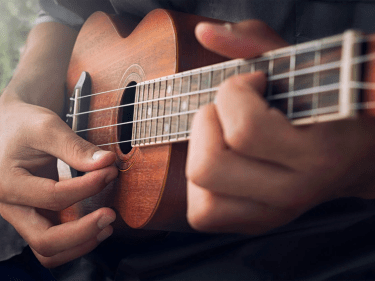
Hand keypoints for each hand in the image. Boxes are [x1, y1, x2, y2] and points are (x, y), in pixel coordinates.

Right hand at [0, 94, 117, 267]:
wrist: (9, 127)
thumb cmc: (24, 124)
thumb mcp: (47, 127)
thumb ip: (76, 147)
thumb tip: (107, 162)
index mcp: (6, 183)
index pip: (53, 196)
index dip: (88, 187)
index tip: (110, 170)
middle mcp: (10, 207)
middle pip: (45, 240)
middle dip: (83, 231)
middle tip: (111, 214)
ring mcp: (21, 215)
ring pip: (48, 250)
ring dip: (80, 243)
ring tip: (107, 227)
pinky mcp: (34, 216)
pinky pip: (52, 242)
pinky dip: (75, 241)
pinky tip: (96, 227)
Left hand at [185, 20, 374, 233]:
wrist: (361, 155)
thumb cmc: (332, 105)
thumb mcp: (306, 67)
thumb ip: (255, 44)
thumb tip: (204, 32)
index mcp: (315, 153)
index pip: (244, 130)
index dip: (234, 91)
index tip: (254, 81)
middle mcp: (293, 191)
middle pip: (207, 168)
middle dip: (207, 124)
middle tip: (230, 111)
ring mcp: (273, 214)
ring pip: (201, 198)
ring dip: (200, 156)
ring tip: (225, 137)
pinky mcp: (257, 222)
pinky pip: (203, 215)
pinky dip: (200, 186)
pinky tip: (222, 161)